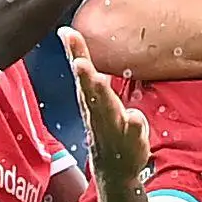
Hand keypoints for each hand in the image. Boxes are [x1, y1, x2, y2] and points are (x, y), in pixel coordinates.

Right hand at [66, 28, 151, 187]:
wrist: (114, 168)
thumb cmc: (105, 124)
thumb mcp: (96, 94)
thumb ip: (85, 68)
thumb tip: (70, 35)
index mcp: (90, 98)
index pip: (81, 72)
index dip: (75, 52)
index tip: (67, 33)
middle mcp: (98, 112)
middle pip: (90, 92)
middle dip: (85, 77)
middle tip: (80, 63)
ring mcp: (114, 127)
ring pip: (107, 111)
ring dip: (103, 98)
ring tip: (99, 82)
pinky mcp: (131, 141)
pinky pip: (132, 133)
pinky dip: (133, 126)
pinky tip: (134, 117)